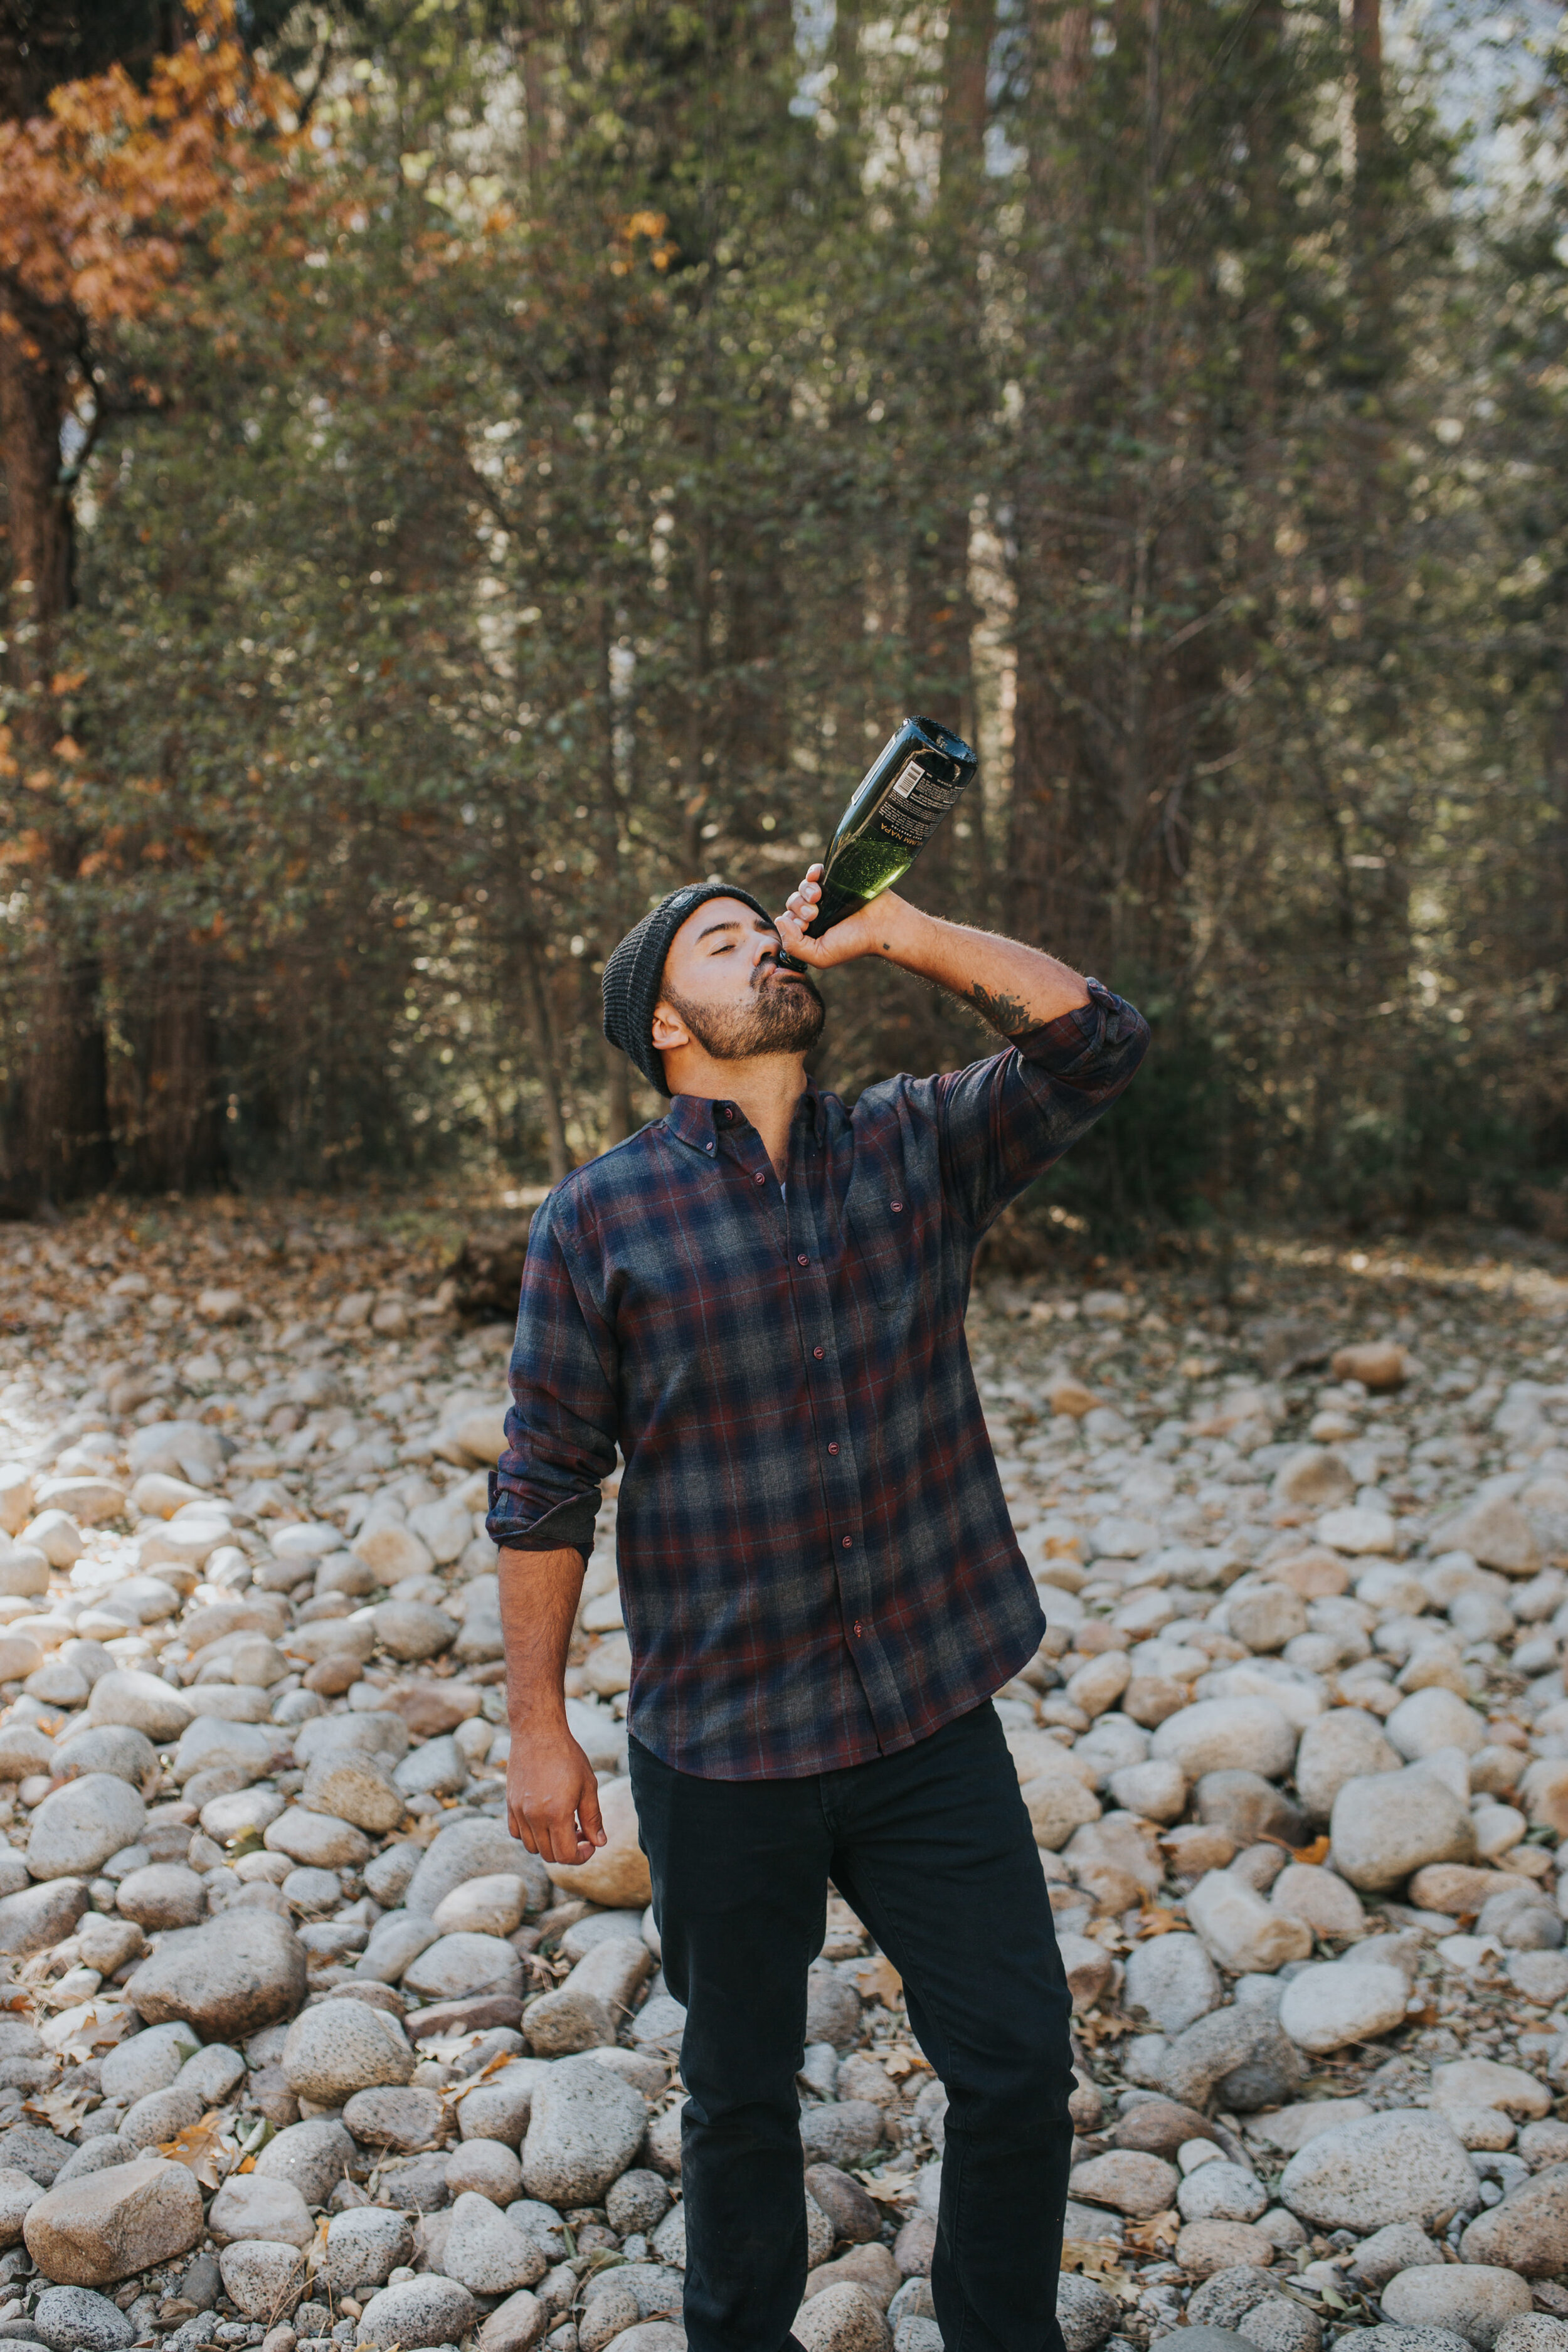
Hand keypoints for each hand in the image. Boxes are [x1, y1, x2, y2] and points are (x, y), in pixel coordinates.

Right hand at [507, 1728, 605, 1865]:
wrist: (538, 1733)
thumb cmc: (567, 1756)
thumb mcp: (588, 1786)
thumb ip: (593, 1817)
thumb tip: (599, 1843)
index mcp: (557, 1814)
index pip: (566, 1856)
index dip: (582, 1856)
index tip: (590, 1845)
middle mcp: (534, 1817)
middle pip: (550, 1855)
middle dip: (568, 1850)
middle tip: (580, 1831)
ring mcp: (519, 1812)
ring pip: (532, 1847)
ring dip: (550, 1844)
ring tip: (563, 1823)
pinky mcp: (509, 1804)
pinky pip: (517, 1833)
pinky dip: (531, 1834)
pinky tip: (544, 1819)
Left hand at [776, 865, 920, 969]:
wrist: (884, 925)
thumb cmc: (855, 943)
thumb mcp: (821, 955)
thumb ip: (794, 945)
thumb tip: (779, 920)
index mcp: (812, 932)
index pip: (788, 922)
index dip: (791, 922)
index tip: (806, 926)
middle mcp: (818, 914)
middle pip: (793, 904)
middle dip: (798, 907)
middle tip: (814, 914)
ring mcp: (827, 896)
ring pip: (802, 888)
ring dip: (804, 891)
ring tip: (818, 897)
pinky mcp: (836, 880)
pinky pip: (815, 872)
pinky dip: (811, 872)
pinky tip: (815, 876)